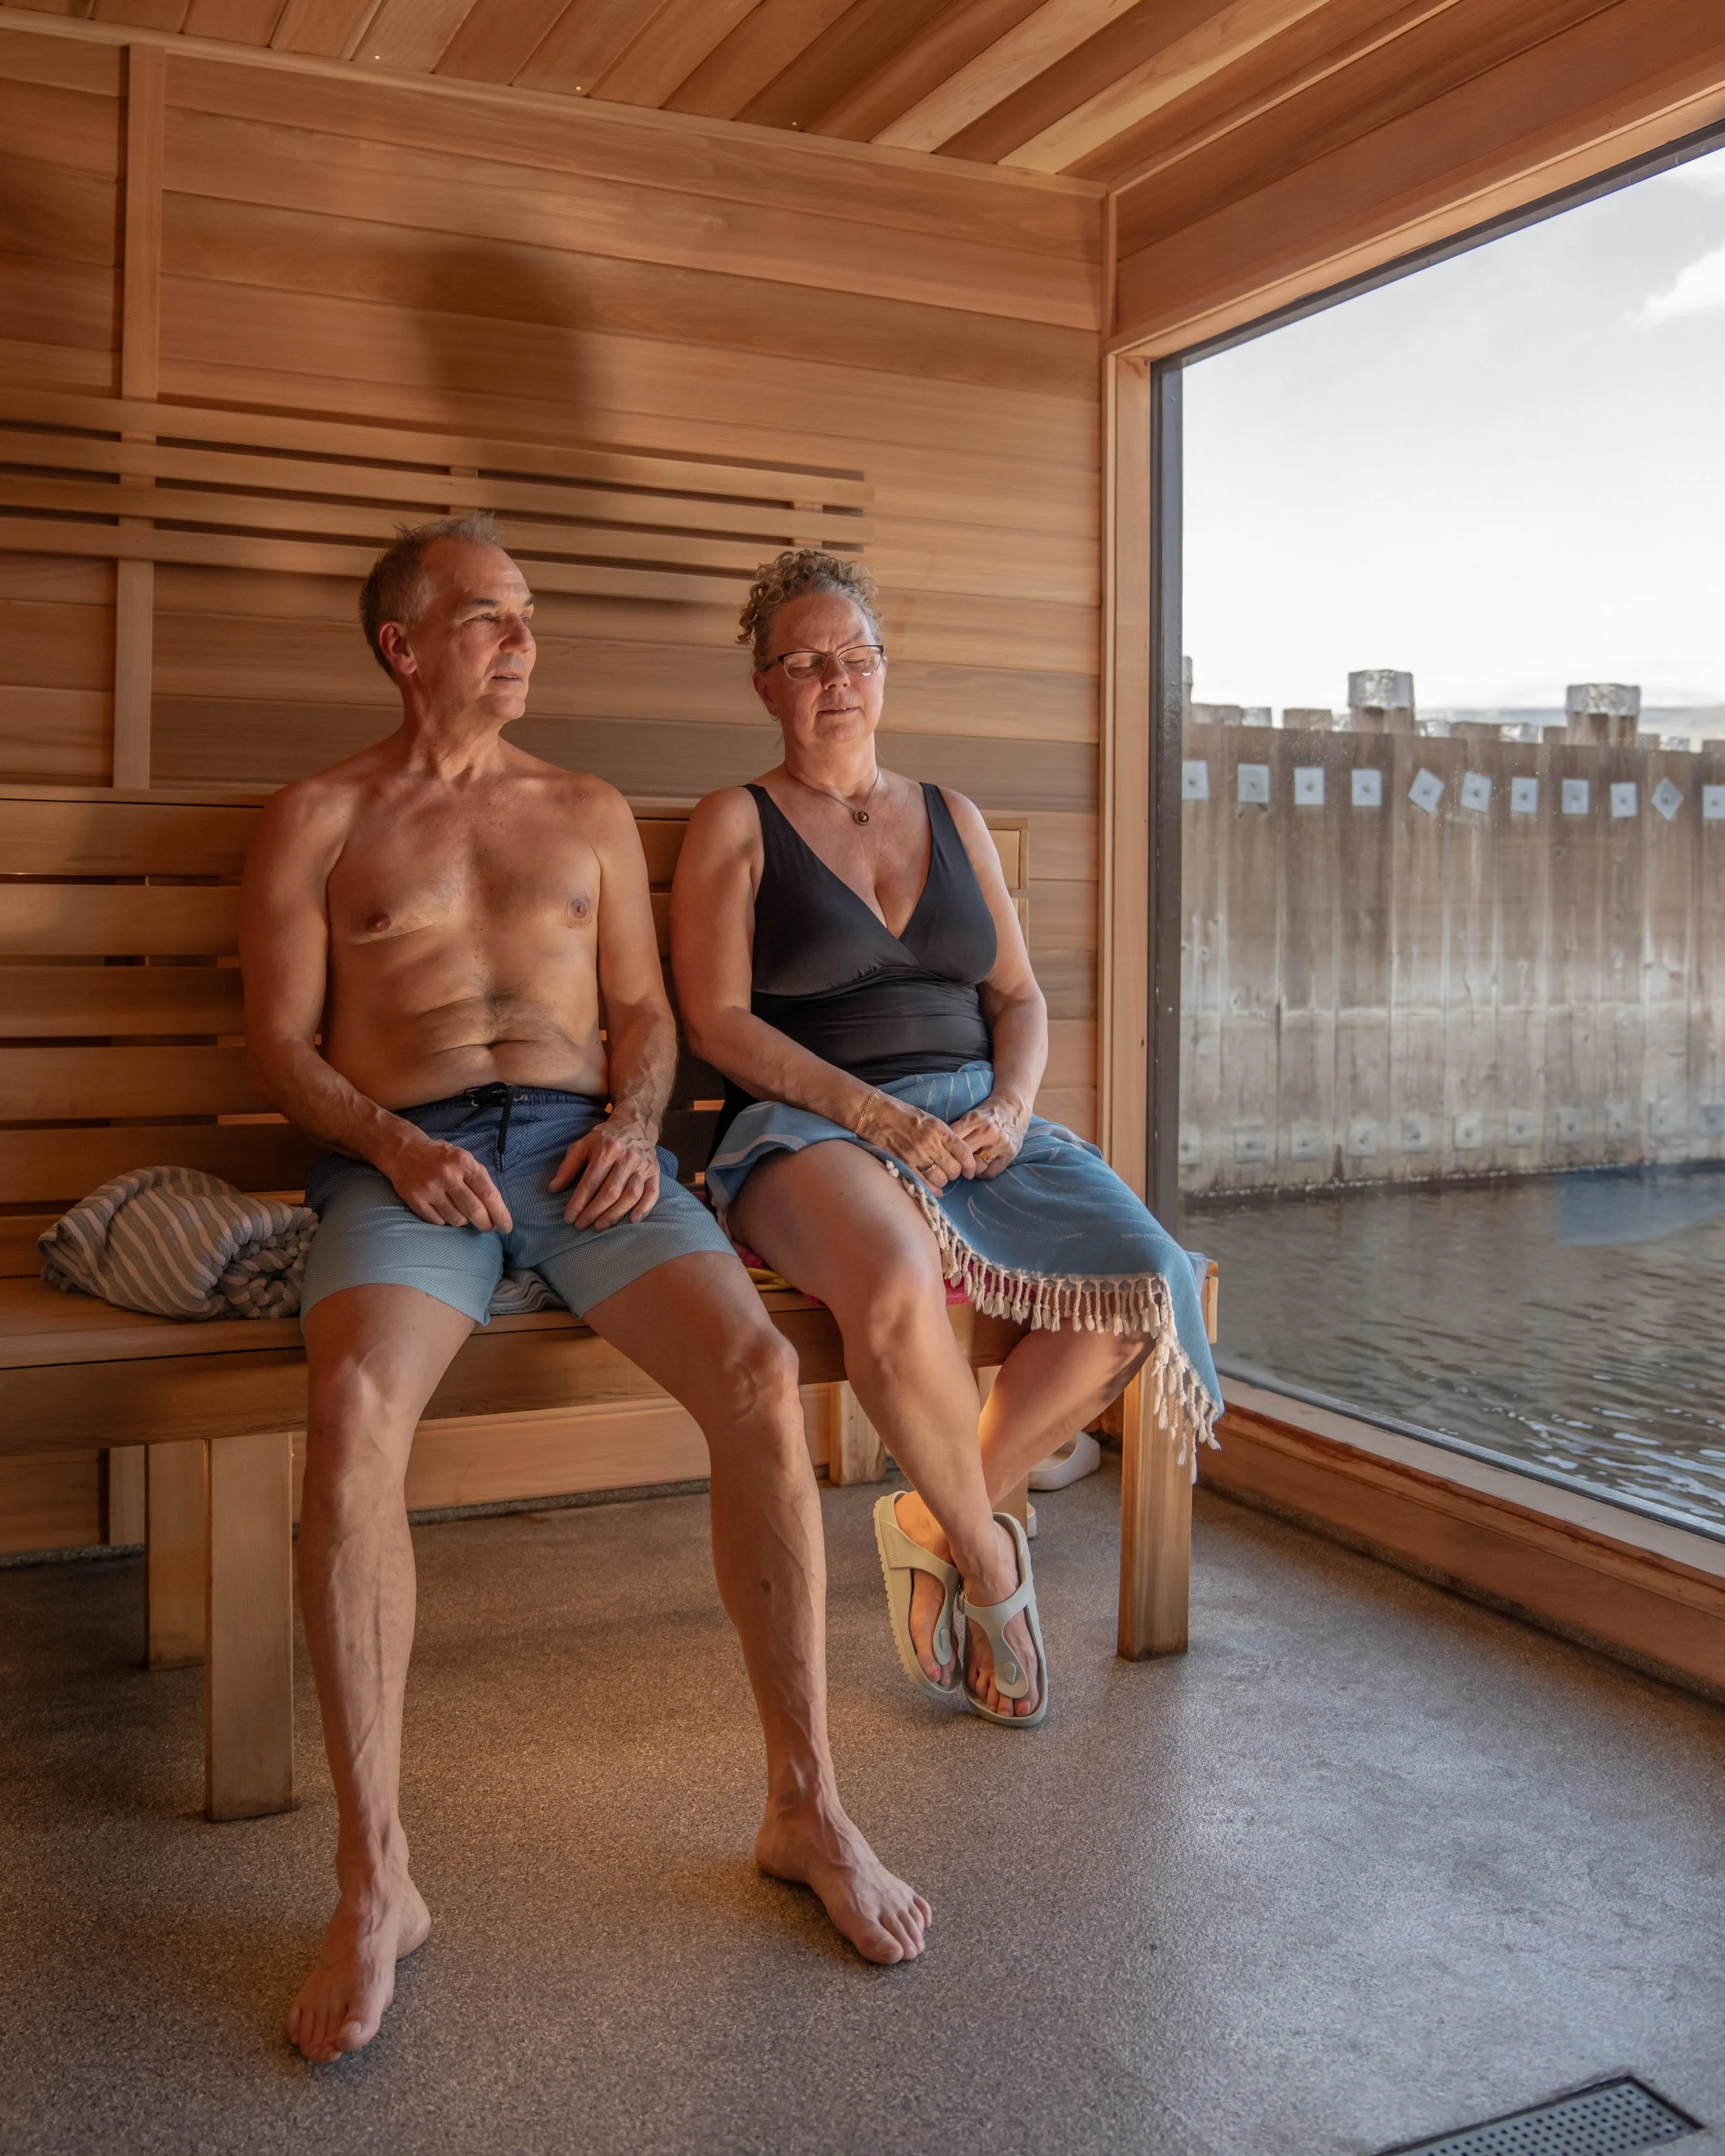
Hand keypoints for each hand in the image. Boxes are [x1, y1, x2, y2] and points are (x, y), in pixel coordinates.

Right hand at [380, 1125, 511, 1230]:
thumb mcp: (464, 1158)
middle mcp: (447, 1175)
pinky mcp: (415, 1200)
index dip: (500, 1214)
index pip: (488, 1194)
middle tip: (488, 1227)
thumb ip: (479, 1178)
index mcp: (463, 1162)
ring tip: (460, 1210)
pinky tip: (443, 1209)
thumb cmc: (440, 1156)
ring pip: (457, 1219)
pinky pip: (439, 1222)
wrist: (402, 1151)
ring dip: (464, 1221)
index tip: (506, 1227)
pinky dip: (445, 1220)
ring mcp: (430, 1189)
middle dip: (486, 1224)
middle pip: (474, 1211)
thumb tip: (496, 1207)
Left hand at [548, 1116, 660, 1229]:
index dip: (579, 1202)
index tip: (569, 1218)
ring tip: (600, 1226)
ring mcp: (643, 1166)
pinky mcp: (655, 1172)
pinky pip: (652, 1193)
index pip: (591, 1182)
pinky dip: (644, 1208)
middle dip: (594, 1212)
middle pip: (610, 1191)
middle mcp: (627, 1158)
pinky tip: (632, 1220)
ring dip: (615, 1214)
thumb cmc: (605, 1138)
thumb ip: (568, 1167)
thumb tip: (553, 1189)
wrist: (636, 1124)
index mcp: (607, 1149)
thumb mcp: (583, 1145)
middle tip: (581, 1226)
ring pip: (630, 1195)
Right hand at [852, 1091, 976, 1190]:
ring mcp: (916, 1156)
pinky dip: (933, 1190)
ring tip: (940, 1179)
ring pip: (940, 1179)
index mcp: (939, 1129)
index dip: (970, 1165)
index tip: (970, 1171)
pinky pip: (924, 1184)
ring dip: (943, 1182)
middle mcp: (930, 1143)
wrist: (876, 1114)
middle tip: (951, 1172)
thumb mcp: (929, 1119)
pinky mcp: (903, 1165)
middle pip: (954, 1169)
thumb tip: (956, 1153)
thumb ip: (943, 1136)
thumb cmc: (903, 1114)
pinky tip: (935, 1190)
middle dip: (955, 1174)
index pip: (963, 1152)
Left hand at [947, 1095, 1028, 1179]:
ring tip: (966, 1167)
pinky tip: (979, 1169)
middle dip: (956, 1161)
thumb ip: (959, 1128)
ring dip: (969, 1170)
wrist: (1014, 1108)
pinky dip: (982, 1174)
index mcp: (975, 1119)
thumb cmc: (989, 1112)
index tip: (943, 1153)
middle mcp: (988, 1132)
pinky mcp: (1009, 1154)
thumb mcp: (972, 1114)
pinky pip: (991, 1172)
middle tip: (952, 1164)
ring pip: (977, 1167)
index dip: (945, 1149)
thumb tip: (941, 1146)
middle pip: (964, 1155)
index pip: (954, 1139)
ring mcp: (1000, 1144)